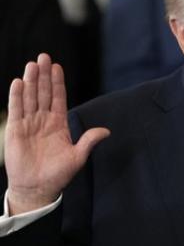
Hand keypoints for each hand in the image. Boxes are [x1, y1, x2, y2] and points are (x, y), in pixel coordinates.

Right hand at [4, 54, 109, 214]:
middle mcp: (43, 120)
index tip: (57, 66)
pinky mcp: (15, 131)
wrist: (37, 189)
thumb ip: (89, 141)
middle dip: (43, 75)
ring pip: (29, 98)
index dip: (57, 82)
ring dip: (30, 81)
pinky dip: (16, 96)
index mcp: (58, 123)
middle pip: (42, 93)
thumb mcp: (77, 157)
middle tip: (43, 56)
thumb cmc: (58, 174)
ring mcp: (28, 124)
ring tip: (32, 64)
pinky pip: (16, 110)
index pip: (58, 97)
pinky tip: (18, 82)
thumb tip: (106, 131)